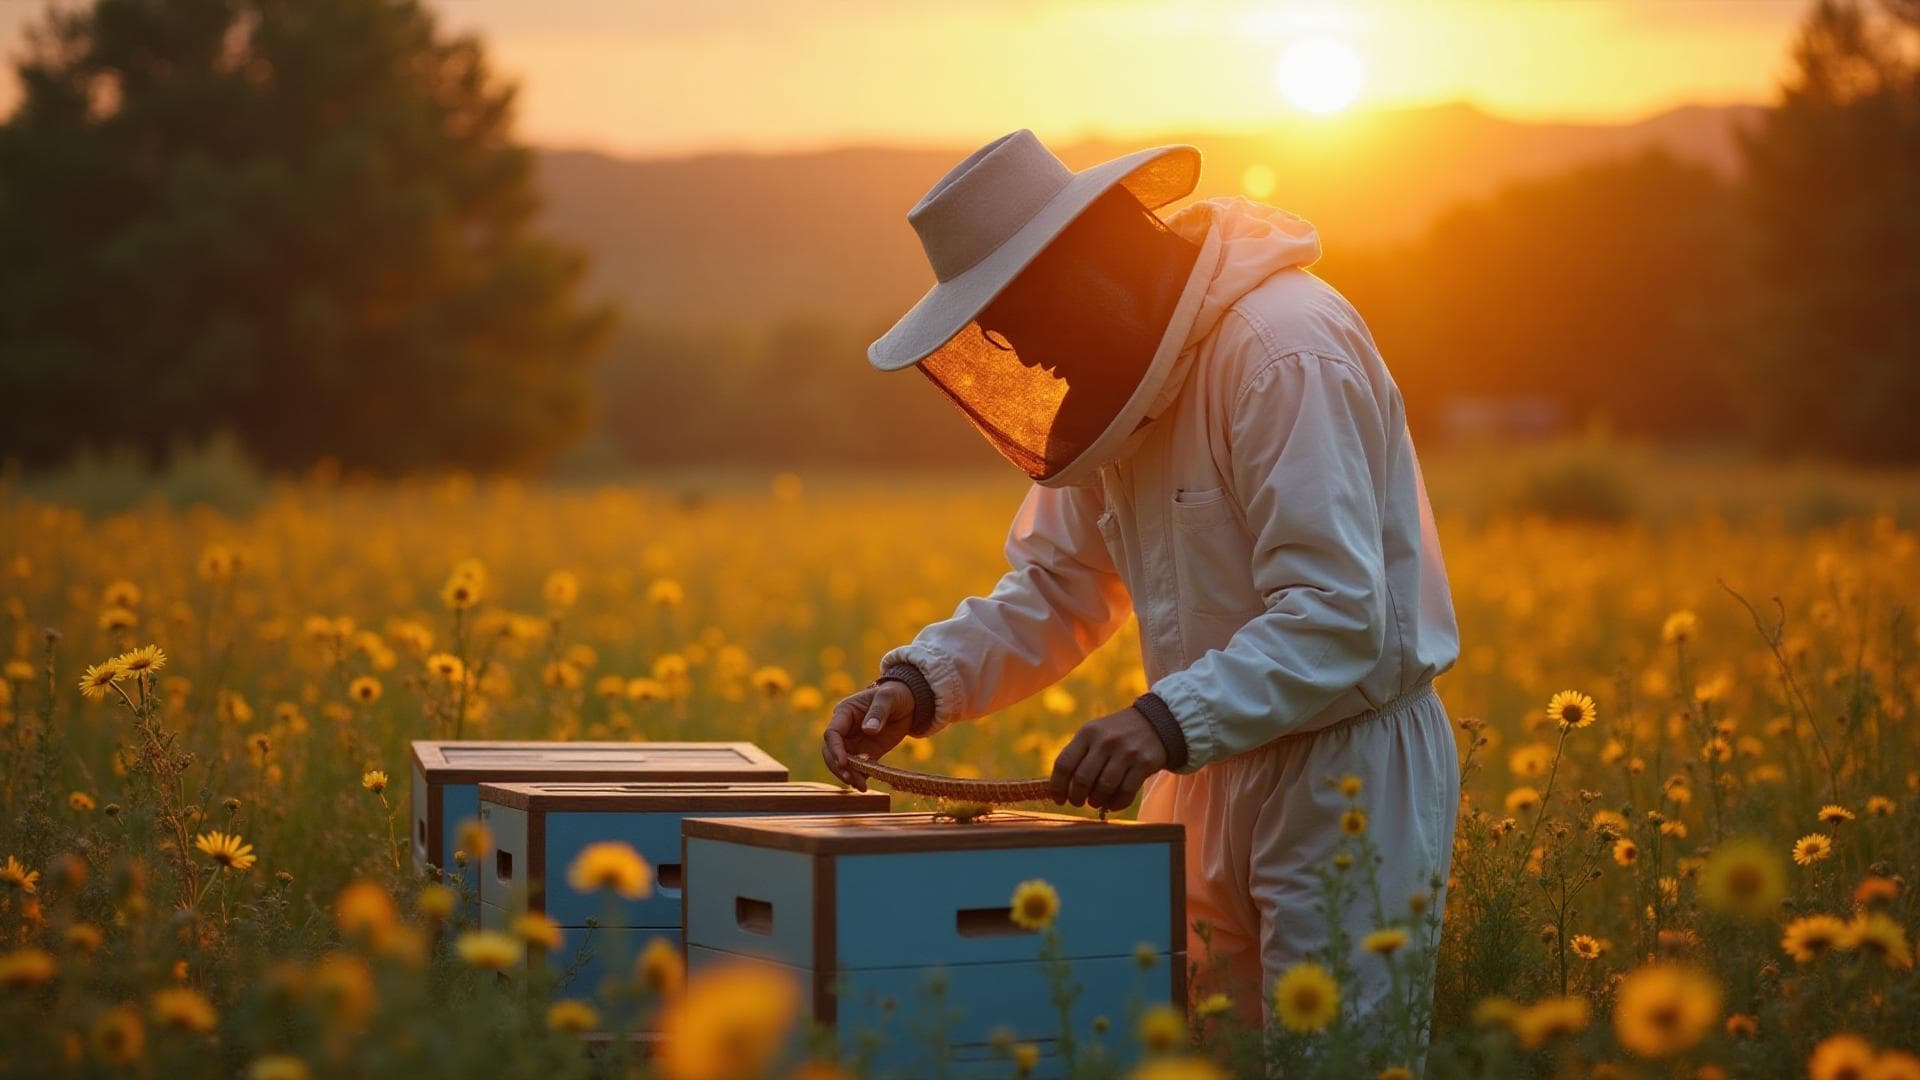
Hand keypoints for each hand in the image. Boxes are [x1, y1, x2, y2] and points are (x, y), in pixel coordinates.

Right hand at [821, 680, 916, 790]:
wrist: (910, 703)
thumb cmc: (895, 695)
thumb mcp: (888, 698)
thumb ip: (878, 712)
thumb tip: (868, 730)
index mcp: (844, 713)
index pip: (832, 733)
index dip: (835, 749)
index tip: (844, 762)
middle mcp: (845, 730)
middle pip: (832, 752)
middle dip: (839, 767)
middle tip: (852, 779)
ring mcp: (854, 743)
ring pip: (843, 763)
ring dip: (849, 775)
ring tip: (861, 787)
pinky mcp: (866, 753)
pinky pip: (858, 768)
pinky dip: (860, 777)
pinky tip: (866, 786)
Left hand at [1050, 706, 1167, 811]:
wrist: (1154, 723)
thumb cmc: (1115, 735)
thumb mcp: (1094, 734)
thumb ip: (1077, 756)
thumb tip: (1059, 789)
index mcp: (1087, 733)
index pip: (1064, 763)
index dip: (1057, 786)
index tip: (1058, 800)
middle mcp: (1105, 740)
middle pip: (1083, 779)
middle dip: (1077, 797)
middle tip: (1078, 802)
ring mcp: (1126, 751)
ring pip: (1104, 788)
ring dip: (1096, 801)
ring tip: (1096, 802)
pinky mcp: (1144, 763)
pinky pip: (1126, 792)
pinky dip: (1116, 803)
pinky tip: (1112, 804)